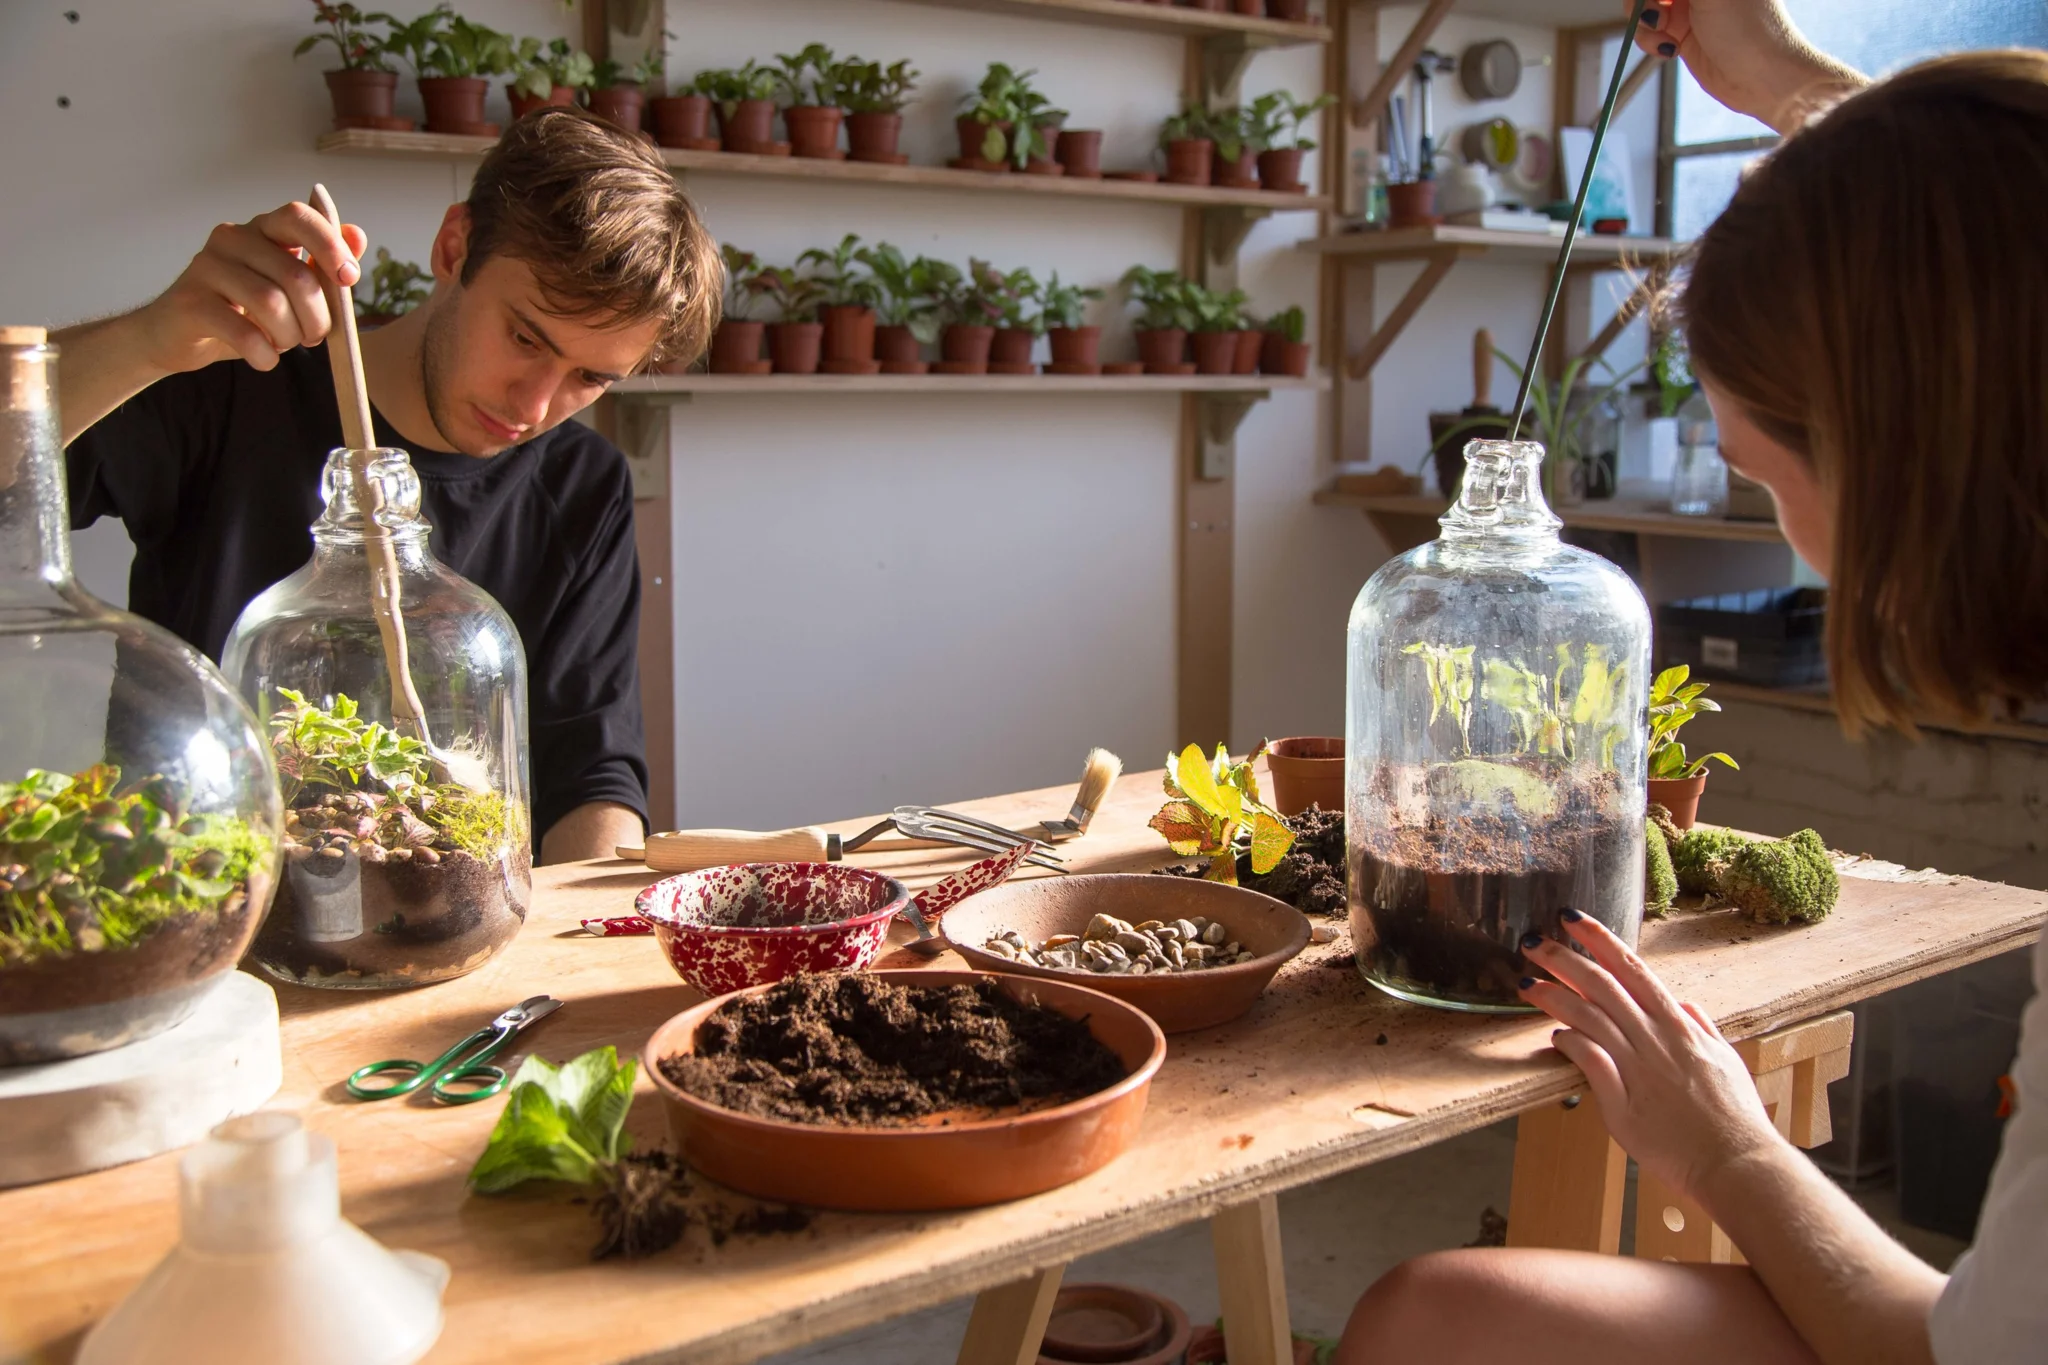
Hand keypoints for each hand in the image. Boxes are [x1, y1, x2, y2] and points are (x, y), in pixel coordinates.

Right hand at [136, 201, 367, 374]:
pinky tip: (264, 358)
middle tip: (314, 336)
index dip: (330, 245)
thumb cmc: (242, 309)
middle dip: (317, 316)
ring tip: (284, 344)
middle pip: (295, 275)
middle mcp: (231, 238)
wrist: (176, 334)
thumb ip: (321, 264)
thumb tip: (357, 235)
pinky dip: (264, 354)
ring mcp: (206, 266)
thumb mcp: (287, 287)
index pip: (299, 216)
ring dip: (290, 336)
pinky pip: (243, 332)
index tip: (349, 278)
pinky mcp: (190, 302)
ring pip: (271, 303)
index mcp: (261, 229)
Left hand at [1518, 911, 1783, 1203]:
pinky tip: (1553, 1037)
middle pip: (1601, 986)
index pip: (1633, 969)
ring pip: (1588, 1017)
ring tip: (1525, 983)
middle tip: (1532, 940)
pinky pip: (1589, 1062)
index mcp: (1678, 1026)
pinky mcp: (1622, 1102)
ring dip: (1553, 996)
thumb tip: (1687, 1005)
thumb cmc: (1735, 1118)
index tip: (1572, 918)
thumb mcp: (1726, 1061)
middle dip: (1562, 958)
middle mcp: (1655, 1039)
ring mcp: (1637, 1068)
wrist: (1737, 1164)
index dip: (1599, 940)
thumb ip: (1703, 1029)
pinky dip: (1570, 1044)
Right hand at [1636, 0, 1864, 132]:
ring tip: (1666, 38)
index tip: (1663, 1)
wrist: (1763, 77)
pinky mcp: (1680, 32)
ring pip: (1644, 7)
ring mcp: (1689, 6)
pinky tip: (1671, 50)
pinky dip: (1650, 40)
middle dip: (1645, 3)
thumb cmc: (1748, 27)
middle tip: (1658, 18)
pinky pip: (1648, 30)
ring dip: (1645, 24)